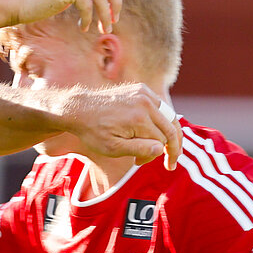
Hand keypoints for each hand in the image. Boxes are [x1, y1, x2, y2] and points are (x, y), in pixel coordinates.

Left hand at [52, 83, 181, 165]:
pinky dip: (161, 119)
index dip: (157, 155)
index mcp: (140, 119)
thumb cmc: (94, 132)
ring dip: (169, 133)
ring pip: (169, 117)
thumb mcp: (113, 148)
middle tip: (171, 163)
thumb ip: (139, 148)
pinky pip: (160, 106)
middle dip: (173, 147)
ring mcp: (144, 93)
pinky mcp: (142, 89)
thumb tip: (161, 149)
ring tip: (167, 149)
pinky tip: (155, 131)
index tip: (141, 162)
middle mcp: (145, 103)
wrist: (79, 109)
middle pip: (171, 128)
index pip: (162, 141)